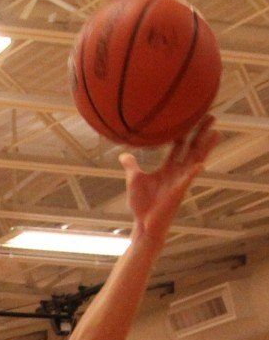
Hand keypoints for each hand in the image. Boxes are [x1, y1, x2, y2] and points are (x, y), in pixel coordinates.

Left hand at [120, 116, 219, 250]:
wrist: (143, 225)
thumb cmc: (141, 204)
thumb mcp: (134, 180)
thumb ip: (131, 166)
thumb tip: (123, 154)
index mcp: (168, 169)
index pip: (179, 146)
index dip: (184, 131)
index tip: (189, 116)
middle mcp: (178, 172)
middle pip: (192, 148)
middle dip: (201, 133)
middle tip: (210, 115)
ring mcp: (180, 182)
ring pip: (195, 160)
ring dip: (205, 147)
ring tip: (216, 132)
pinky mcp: (178, 193)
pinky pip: (187, 181)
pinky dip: (192, 173)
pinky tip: (200, 164)